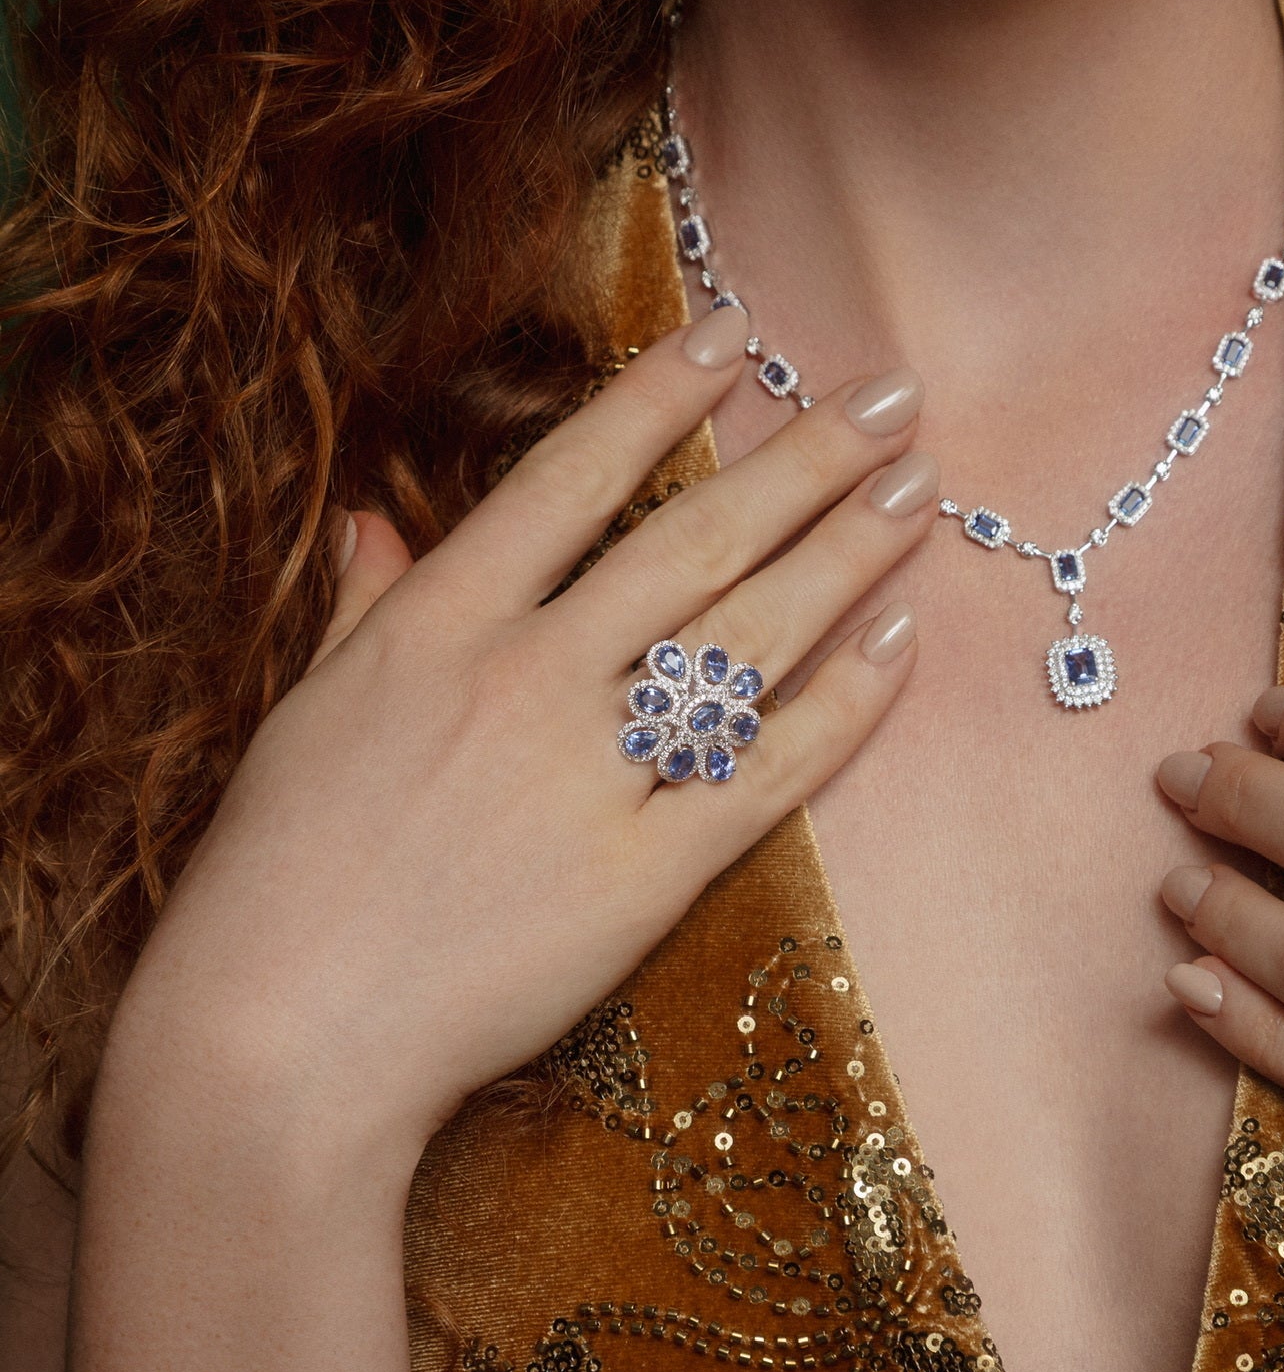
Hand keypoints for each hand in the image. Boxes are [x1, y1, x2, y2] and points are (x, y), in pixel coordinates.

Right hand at [109, 308, 937, 1155]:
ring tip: (919, 494)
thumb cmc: (276, 874)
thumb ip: (363, 609)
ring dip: (845, 556)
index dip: (659, 397)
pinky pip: (766, 775)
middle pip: (693, 542)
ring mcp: (591, 774)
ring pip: (747, 639)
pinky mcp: (643, 876)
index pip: (570, 477)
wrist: (278, 1036)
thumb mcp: (307, 713)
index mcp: (437, 623)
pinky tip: (899, 645)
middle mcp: (527, 676)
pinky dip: (842, 708)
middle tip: (891, 398)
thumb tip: (377, 522)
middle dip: (803, 459)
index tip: (732, 335)